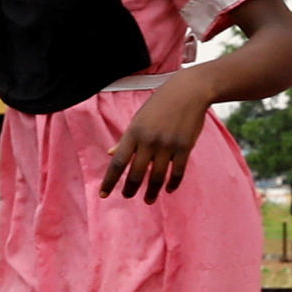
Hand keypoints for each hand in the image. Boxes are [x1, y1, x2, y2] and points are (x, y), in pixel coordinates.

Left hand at [100, 82, 211, 201]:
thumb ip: (126, 138)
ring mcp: (167, 145)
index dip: (109, 181)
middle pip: (136, 174)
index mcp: (134, 133)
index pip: (118, 162)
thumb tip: (111, 154)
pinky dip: (172, 184)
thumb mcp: (139, 119)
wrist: (188, 92)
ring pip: (157, 177)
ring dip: (151, 192)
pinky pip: (177, 172)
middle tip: (127, 196)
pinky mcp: (184, 147)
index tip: (103, 194)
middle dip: (130, 189)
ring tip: (148, 200)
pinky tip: (168, 190)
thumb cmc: (160, 104)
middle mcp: (148, 140)